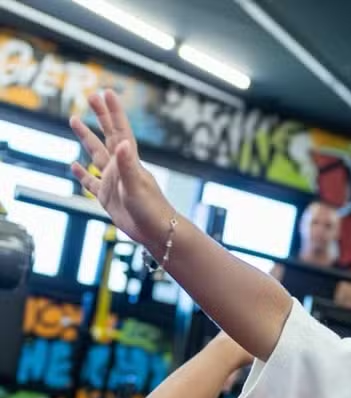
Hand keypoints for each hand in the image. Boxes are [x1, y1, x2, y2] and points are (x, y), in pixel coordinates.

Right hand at [70, 90, 170, 247]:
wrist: (156, 233)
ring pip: (95, 155)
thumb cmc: (151, 210)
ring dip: (86, 138)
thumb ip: (127, 164)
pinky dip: (81, 174)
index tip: (106, 92)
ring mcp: (112, 182)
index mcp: (129, 161)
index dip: (113, 112)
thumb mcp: (137, 186)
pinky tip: (73, 165)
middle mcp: (120, 168)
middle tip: (90, 95)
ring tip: (74, 120)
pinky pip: (90, 182)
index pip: (119, 131)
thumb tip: (122, 142)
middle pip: (106, 136)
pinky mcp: (107, 198)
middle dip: (99, 116)